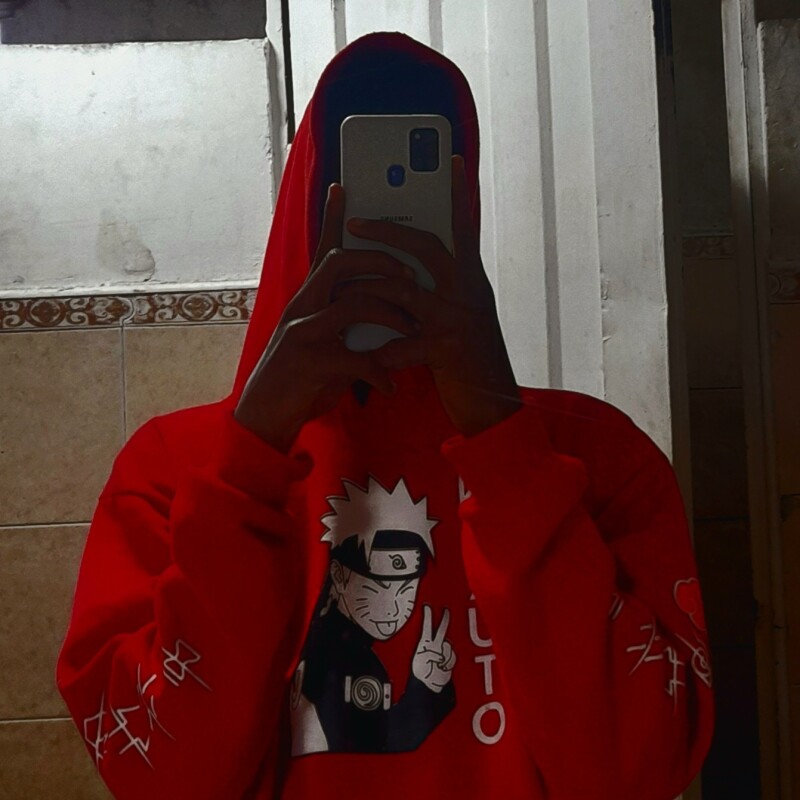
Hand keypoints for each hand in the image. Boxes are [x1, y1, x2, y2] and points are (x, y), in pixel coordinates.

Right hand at [234, 183, 417, 451]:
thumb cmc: (300, 377)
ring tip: (412, 328)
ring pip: (352, 304)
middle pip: (339, 263)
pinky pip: (355, 359)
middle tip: (407, 271)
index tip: (344, 187)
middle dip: (379, 262)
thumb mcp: (321, 341)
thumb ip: (344, 321)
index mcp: (307, 299)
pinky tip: (390, 385)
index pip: (321, 250)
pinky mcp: (310, 363)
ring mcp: (303, 333)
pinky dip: (379, 371)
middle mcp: (302, 308)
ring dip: (390, 313)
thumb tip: (381, 306)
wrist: (265, 416)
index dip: (333, 218)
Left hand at [342, 155, 522, 436]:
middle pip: (427, 248)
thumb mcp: (460, 317)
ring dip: (370, 291)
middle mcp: (468, 293)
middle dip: (388, 232)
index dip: (458, 192)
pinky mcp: (446, 350)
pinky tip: (369, 361)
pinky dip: (382, 353)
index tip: (450, 157)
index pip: (464, 228)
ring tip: (341, 290)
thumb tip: (406, 271)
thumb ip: (440, 292)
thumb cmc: (469, 360)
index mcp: (471, 281)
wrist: (494, 406)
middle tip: (356, 219)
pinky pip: (401, 345)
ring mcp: (457, 319)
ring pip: (405, 291)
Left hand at [412, 605, 455, 692]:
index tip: (427, 606)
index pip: (427, 626)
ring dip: (446, 656)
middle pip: (441, 630)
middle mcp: (434, 646)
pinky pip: (453, 656)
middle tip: (446, 610)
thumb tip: (442, 651)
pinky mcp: (449, 660)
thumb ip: (433, 653)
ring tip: (439, 665)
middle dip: (444, 620)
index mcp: (424, 644)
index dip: (427, 616)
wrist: (428, 688)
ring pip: (449, 646)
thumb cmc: (422, 674)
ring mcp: (442, 653)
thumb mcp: (423, 661)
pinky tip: (443, 668)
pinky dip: (449, 662)